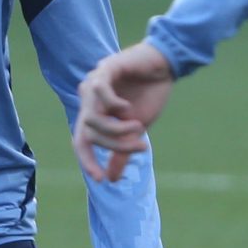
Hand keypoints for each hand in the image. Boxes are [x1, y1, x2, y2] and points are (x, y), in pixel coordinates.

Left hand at [75, 41, 174, 181]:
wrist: (165, 67)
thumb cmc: (149, 94)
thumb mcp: (135, 130)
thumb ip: (121, 151)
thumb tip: (111, 180)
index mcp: (93, 113)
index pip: (81, 142)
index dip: (87, 161)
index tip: (101, 179)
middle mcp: (88, 99)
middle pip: (88, 133)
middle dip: (113, 145)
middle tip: (140, 146)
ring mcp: (94, 82)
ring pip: (92, 118)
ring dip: (117, 129)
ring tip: (138, 126)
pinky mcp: (105, 68)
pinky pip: (100, 92)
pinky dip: (113, 105)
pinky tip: (128, 108)